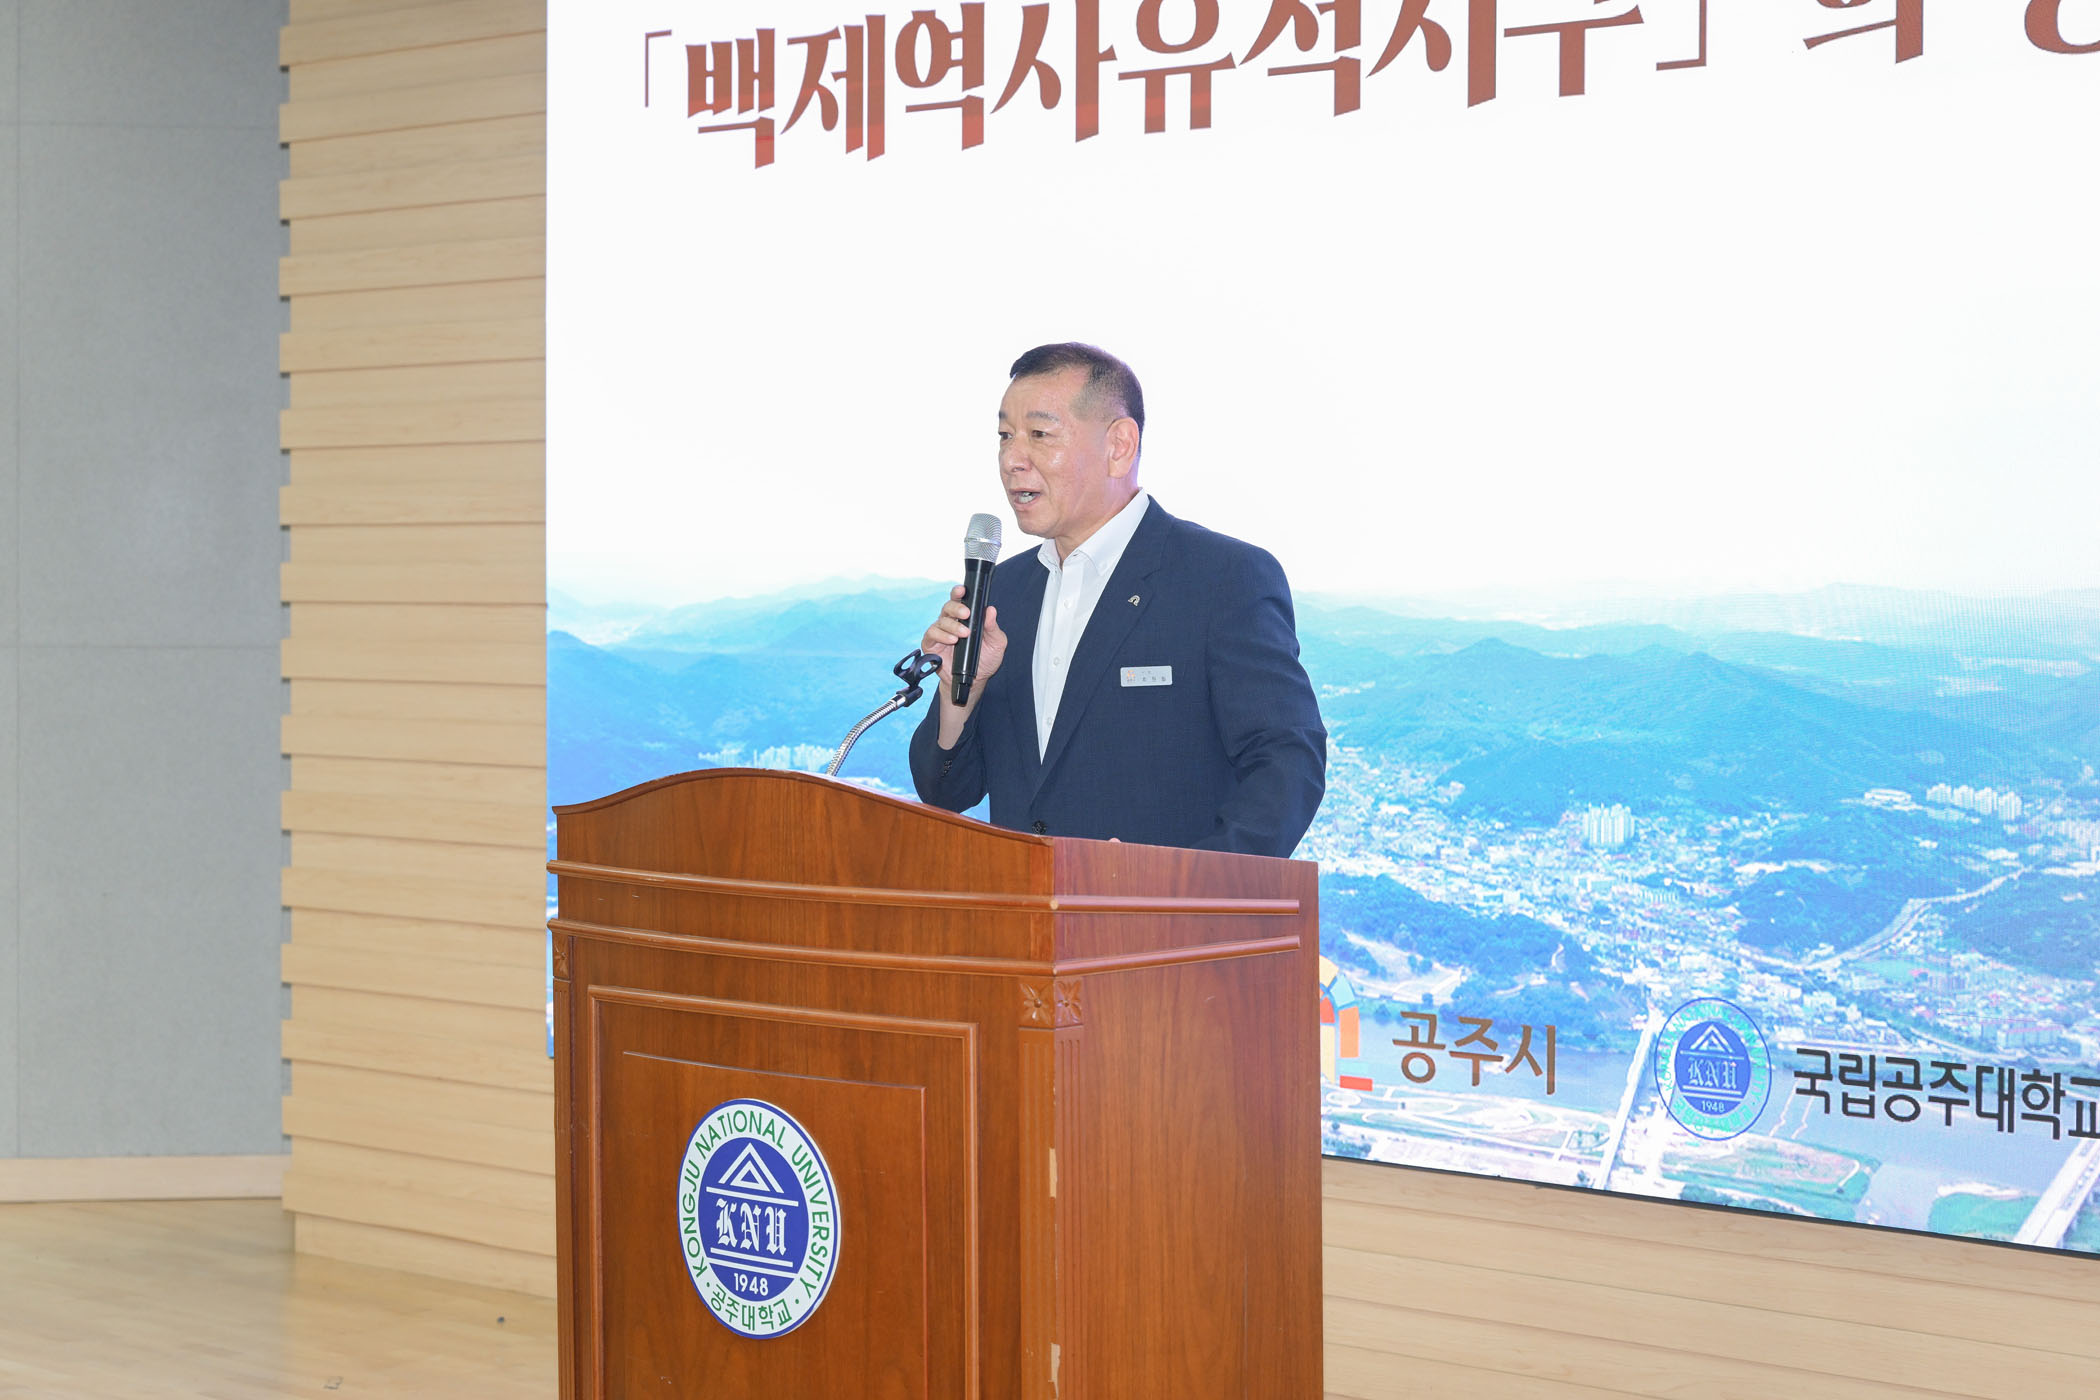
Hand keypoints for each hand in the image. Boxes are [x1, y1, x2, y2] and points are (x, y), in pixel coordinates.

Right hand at [921, 585, 1005, 744]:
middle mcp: (952, 622)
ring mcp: (941, 633)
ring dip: (952, 626)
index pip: (961, 600)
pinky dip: (941, 635)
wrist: (975, 682)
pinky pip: (931, 634)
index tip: (962, 590)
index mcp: (967, 618)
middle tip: (966, 614)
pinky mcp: (932, 645)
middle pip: (948, 606)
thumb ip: (993, 627)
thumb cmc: (986, 660)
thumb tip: (990, 610)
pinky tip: (951, 640)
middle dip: (956, 607)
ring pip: (941, 620)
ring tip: (963, 635)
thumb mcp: (996, 643)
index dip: (959, 592)